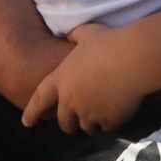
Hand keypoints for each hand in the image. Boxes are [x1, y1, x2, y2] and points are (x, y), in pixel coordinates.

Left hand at [21, 23, 144, 134]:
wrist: (133, 60)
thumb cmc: (107, 42)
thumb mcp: (86, 33)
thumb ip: (75, 36)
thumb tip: (71, 35)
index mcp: (61, 79)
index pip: (40, 99)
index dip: (32, 112)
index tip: (26, 123)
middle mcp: (71, 100)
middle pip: (64, 122)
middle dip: (68, 123)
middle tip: (72, 122)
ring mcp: (90, 113)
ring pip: (86, 127)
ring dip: (89, 124)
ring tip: (97, 115)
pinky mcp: (109, 121)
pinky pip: (106, 127)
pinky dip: (108, 123)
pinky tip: (116, 113)